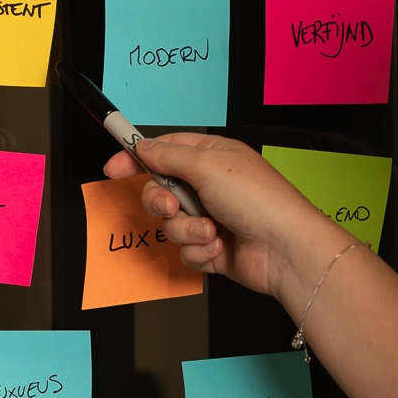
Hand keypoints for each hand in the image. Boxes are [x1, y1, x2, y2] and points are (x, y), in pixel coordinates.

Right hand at [102, 133, 354, 306]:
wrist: (283, 249)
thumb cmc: (259, 200)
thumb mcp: (208, 164)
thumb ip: (168, 156)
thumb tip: (144, 147)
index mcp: (211, 157)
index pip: (163, 151)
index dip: (136, 159)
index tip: (114, 168)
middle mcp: (210, 186)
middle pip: (160, 191)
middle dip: (161, 202)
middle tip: (173, 207)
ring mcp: (211, 217)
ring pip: (171, 224)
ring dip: (187, 230)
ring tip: (211, 230)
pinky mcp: (212, 247)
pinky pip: (185, 250)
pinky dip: (199, 250)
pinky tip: (219, 246)